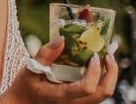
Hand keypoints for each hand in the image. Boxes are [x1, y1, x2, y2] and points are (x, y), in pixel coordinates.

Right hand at [0, 37, 117, 103]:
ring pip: (103, 93)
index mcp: (63, 96)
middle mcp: (75, 103)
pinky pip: (97, 91)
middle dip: (111, 71)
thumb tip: (62, 38)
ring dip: (109, 74)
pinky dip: (101, 77)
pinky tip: (96, 64)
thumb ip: (46, 54)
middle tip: (108, 53)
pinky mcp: (80, 101)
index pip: (87, 87)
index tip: (94, 54)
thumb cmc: (25, 87)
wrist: (23, 103)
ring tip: (105, 55)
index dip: (95, 71)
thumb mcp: (31, 69)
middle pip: (104, 92)